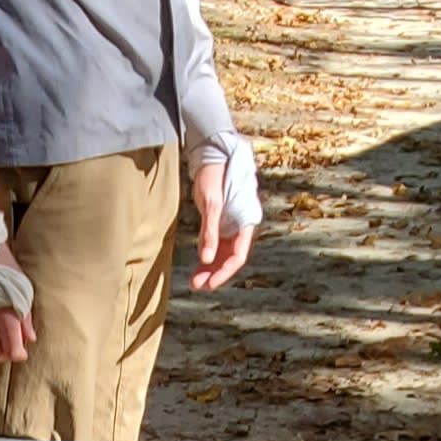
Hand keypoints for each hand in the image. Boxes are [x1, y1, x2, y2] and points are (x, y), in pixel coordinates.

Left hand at [191, 161, 254, 292]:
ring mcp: (230, 224)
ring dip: (209, 268)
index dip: (224, 272)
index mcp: (246, 221)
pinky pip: (215, 244)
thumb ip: (210, 231)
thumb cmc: (214, 174)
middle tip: (198, 286)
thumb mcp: (211, 204)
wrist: (211, 154)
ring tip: (194, 282)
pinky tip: (196, 267)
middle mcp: (240, 226)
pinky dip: (206, 256)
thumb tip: (206, 259)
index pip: (238, 255)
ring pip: (222, 253)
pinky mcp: (219, 221)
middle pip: (230, 258)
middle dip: (214, 273)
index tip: (210, 283)